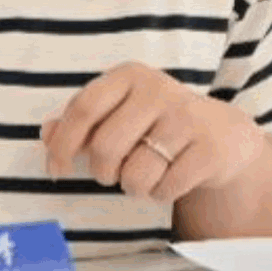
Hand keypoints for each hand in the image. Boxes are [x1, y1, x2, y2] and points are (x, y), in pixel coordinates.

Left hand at [46, 62, 271, 204]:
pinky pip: (164, 188)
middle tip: (111, 174)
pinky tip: (171, 179)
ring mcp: (186, 119)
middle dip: (102, 172)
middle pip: (105, 147)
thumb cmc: (159, 123)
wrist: (225, 134)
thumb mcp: (121, 112)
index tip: (57, 170)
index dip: (62, 144)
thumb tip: (46, 132)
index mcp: (130, 76)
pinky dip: (161, 194)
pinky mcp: (208, 149)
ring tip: (146, 175)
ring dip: (133, 186)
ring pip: (134, 175)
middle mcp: (158, 90)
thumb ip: (82, 121)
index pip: (83, 108)